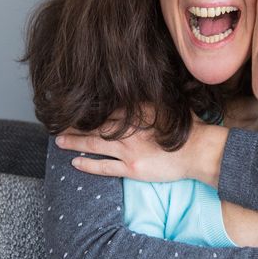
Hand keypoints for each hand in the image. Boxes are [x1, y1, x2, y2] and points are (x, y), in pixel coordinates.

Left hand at [55, 109, 226, 186]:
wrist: (199, 151)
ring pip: (94, 145)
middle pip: (94, 126)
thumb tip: (140, 90)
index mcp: (137, 112)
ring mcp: (127, 150)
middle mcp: (128, 130)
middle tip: (57, 124)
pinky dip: (88, 164)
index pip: (106, 109)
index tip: (74, 106)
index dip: (88, 109)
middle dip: (74, 125)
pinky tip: (75, 162)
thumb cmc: (190, 127)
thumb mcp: (169, 106)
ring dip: (75, 142)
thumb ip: (151, 100)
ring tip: (59, 142)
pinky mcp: (131, 168)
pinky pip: (104, 167)